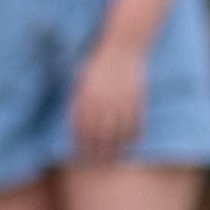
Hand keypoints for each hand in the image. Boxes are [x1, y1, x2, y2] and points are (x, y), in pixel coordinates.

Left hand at [72, 40, 145, 161]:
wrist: (122, 46)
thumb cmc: (97, 63)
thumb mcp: (81, 79)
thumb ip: (76, 99)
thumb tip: (71, 120)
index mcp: (88, 96)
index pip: (83, 128)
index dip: (81, 145)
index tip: (79, 157)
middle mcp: (105, 101)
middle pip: (100, 134)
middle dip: (97, 151)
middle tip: (95, 163)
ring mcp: (122, 101)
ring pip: (119, 131)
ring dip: (115, 148)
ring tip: (112, 159)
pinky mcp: (138, 99)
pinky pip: (136, 122)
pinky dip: (134, 135)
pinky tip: (131, 144)